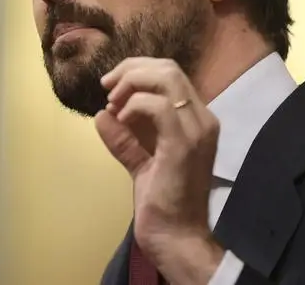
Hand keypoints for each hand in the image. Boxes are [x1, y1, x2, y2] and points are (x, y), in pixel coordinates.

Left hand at [95, 57, 224, 283]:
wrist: (177, 237)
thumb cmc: (163, 205)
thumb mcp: (141, 164)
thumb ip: (125, 139)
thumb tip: (102, 115)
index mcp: (196, 121)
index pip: (171, 75)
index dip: (138, 70)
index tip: (111, 86)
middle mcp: (203, 118)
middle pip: (169, 68)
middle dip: (131, 69)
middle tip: (107, 86)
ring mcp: (197, 129)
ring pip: (167, 77)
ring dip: (132, 83)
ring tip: (114, 102)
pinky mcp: (184, 143)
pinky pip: (159, 106)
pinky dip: (135, 105)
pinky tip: (121, 119)